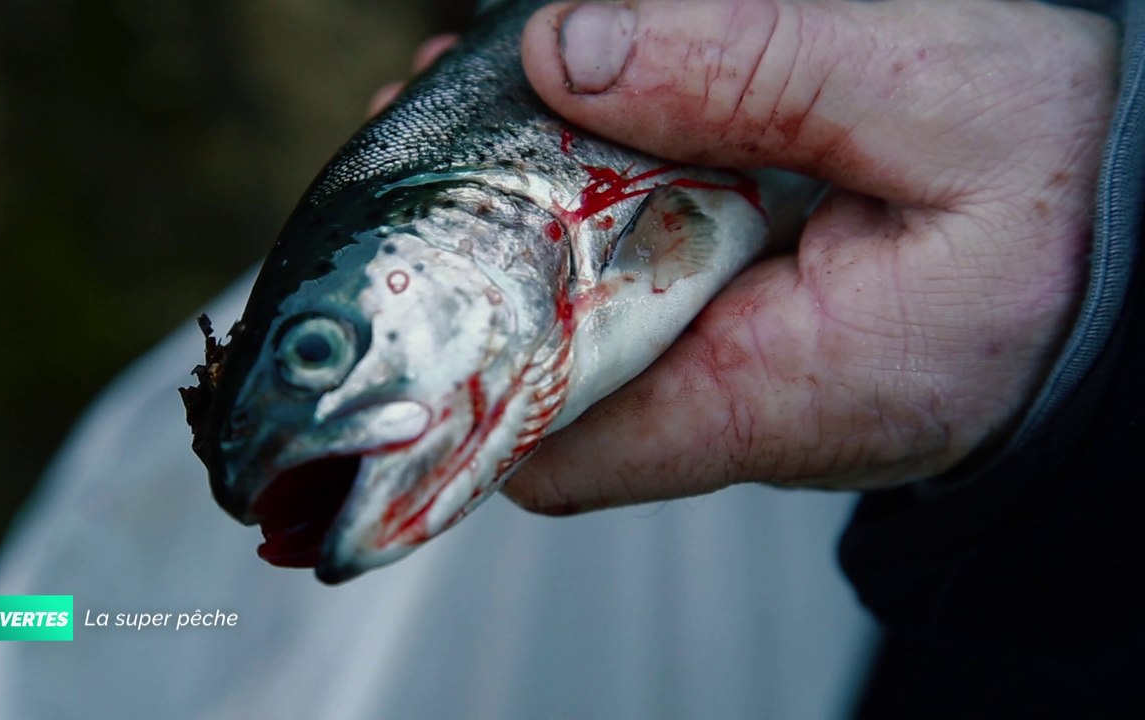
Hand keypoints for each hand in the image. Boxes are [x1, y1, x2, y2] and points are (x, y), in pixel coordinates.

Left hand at [502, 0, 1116, 512]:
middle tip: (442, 116)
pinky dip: (608, 201)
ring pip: (596, 319)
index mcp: (793, 391)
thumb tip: (567, 56)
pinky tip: (590, 116)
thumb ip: (752, 72)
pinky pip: (650, 285)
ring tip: (499, 88)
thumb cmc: (1075, 184)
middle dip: (488, 247)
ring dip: (539, 207)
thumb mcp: (938, 87)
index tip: (431, 250)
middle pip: (559, 373)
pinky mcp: (762, 333)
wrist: (1136, 225)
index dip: (476, 363)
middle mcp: (756, 409)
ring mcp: (753, 375)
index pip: (569, 446)